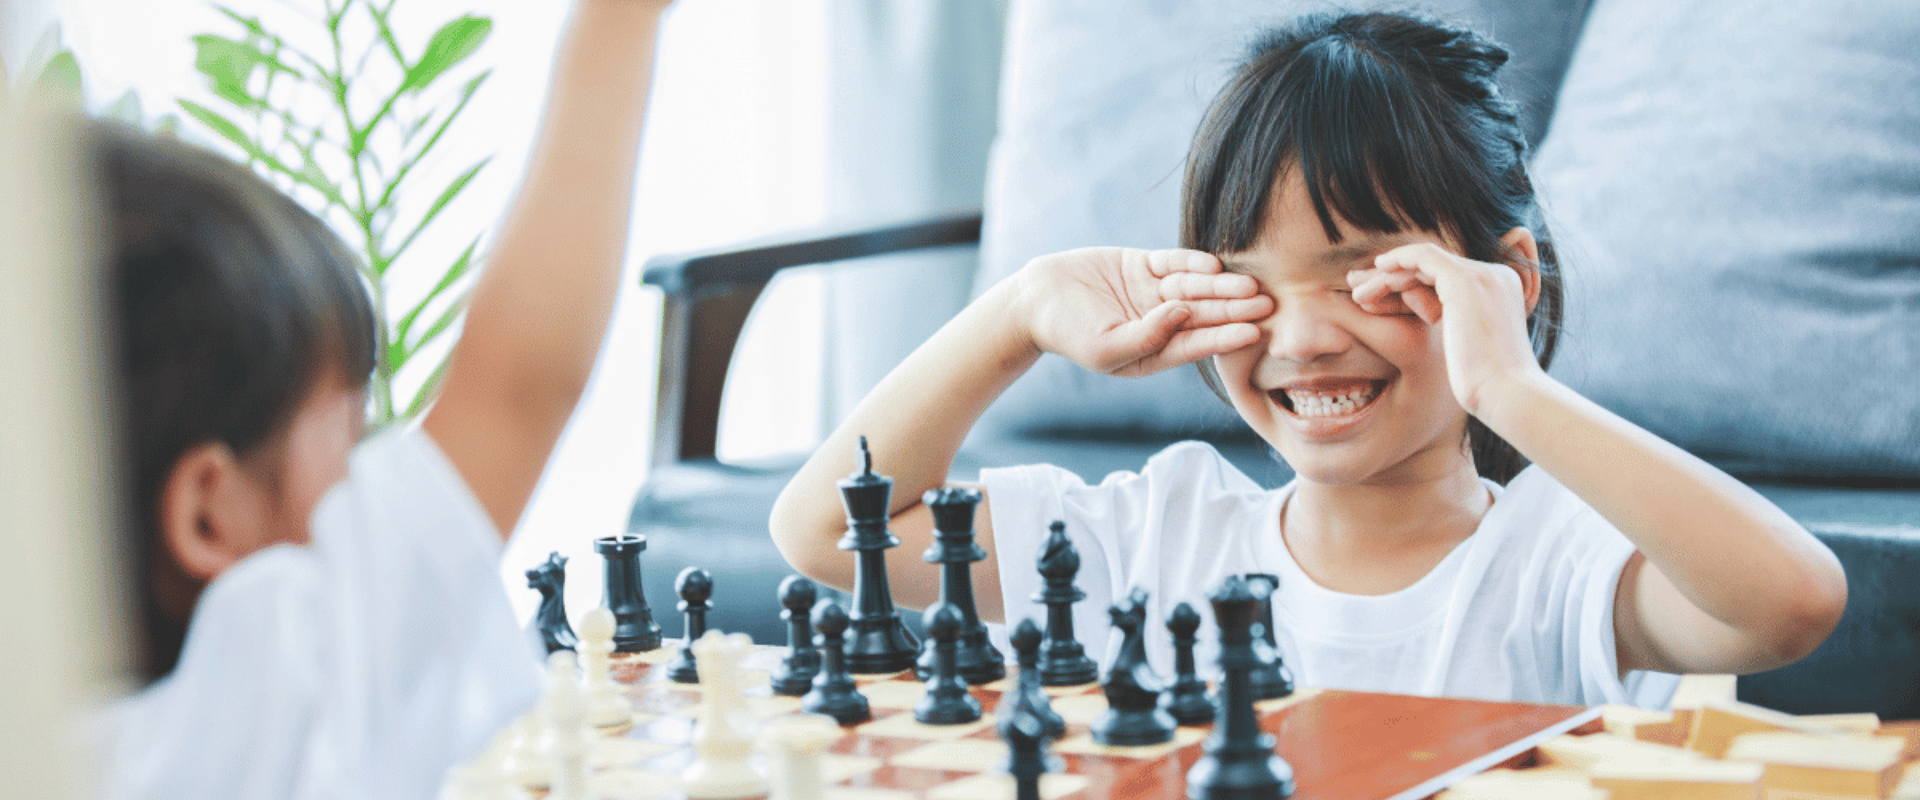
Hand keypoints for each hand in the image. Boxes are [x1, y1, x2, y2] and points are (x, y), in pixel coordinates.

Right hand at [1014, 247, 1271, 377]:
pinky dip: (1192, 263)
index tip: (1253, 333)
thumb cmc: (1067, 332)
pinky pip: (1174, 263)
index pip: (1196, 345)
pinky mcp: (1143, 266)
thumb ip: (1146, 336)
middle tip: (1268, 304)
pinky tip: (1214, 264)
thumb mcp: (1104, 347)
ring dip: (1221, 287)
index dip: (1225, 338)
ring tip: (1250, 284)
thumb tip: (1181, 313)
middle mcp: (1160, 323)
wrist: (1035, 299)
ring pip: (1194, 288)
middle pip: (1204, 315)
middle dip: (1234, 311)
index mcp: (1154, 352)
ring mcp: (1153, 293)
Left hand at [1346, 242, 1540, 413]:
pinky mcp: (1464, 280)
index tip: (1380, 300)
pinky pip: (1422, 258)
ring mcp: (1481, 276)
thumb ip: (1463, 336)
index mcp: (1501, 291)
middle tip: (1360, 288)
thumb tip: (1445, 342)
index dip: (1410, 287)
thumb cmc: (1490, 386)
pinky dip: (1397, 263)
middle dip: (1394, 277)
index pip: (1448, 280)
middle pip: (1434, 268)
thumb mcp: (1475, 353)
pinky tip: (1376, 273)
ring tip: (1357, 293)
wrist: (1507, 393)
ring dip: (1388, 276)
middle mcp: (1495, 277)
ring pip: (1424, 262)